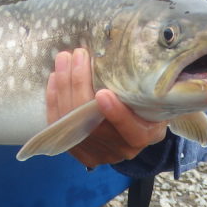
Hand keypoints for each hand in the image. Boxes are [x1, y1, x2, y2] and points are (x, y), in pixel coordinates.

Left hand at [46, 48, 168, 168]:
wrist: (133, 127)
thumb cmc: (145, 102)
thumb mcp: (153, 94)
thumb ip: (142, 83)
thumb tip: (124, 54)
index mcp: (143, 135)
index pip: (132, 132)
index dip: (117, 115)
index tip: (103, 93)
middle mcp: (119, 149)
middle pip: (92, 122)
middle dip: (80, 84)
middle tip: (78, 55)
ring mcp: (95, 151)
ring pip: (71, 122)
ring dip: (63, 85)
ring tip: (64, 59)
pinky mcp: (75, 149)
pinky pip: (58, 124)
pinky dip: (53, 98)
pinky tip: (54, 77)